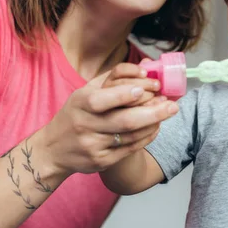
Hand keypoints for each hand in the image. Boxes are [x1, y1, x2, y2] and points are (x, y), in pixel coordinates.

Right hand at [39, 68, 177, 177]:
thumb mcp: (85, 91)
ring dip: (153, 124)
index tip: (146, 88)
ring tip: (168, 112)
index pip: (102, 100)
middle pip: (124, 121)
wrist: (54, 150)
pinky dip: (147, 137)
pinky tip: (156, 127)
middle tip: (172, 105)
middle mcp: (85, 125)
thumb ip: (113, 77)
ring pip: (130, 136)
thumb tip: (145, 66)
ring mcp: (93, 146)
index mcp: (80, 103)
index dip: (124, 95)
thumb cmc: (76, 113)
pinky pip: (130, 148)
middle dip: (153, 112)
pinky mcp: (101, 161)